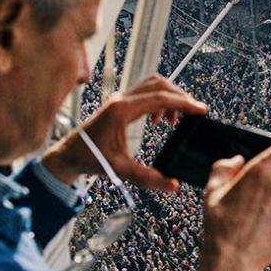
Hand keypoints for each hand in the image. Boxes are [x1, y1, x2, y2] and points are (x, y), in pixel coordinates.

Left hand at [41, 75, 208, 190]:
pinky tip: (158, 121)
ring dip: (169, 98)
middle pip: (159, 85)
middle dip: (179, 96)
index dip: (183, 103)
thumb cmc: (91, 159)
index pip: (160, 98)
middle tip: (192, 114)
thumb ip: (148, 178)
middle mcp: (121, 99)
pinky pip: (145, 93)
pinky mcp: (120, 103)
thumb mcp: (120, 170)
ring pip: (152, 86)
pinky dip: (159, 101)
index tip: (201, 110)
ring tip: (173, 121)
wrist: (69, 154)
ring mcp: (120, 99)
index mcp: (122, 110)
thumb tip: (174, 185)